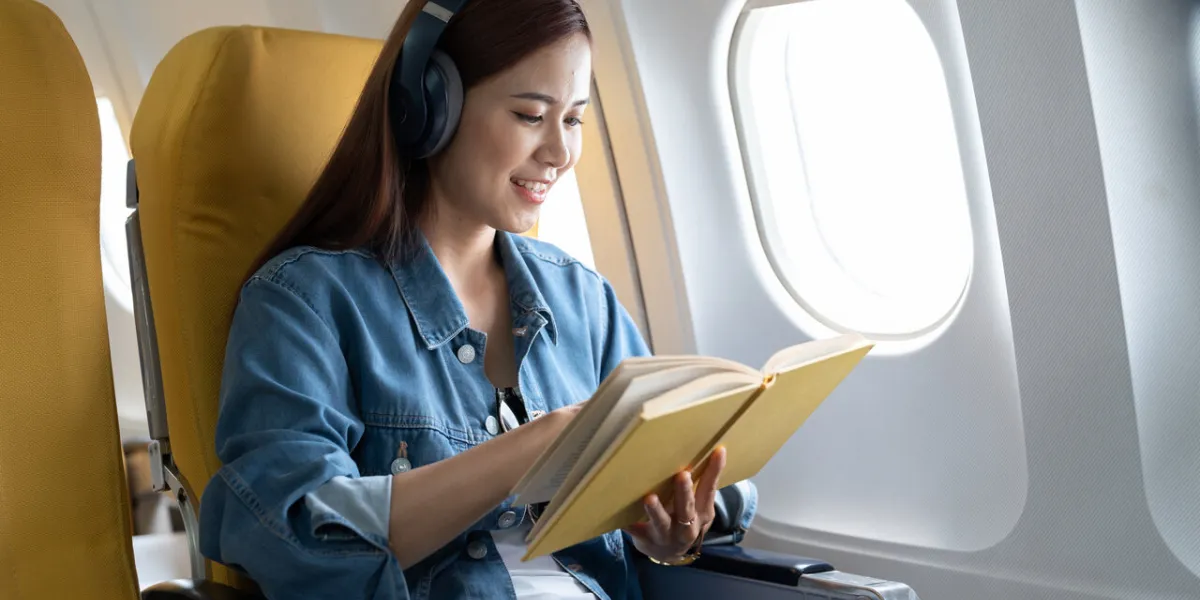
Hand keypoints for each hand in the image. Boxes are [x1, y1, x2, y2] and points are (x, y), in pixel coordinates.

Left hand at [623, 446, 726, 563]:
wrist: (669, 556)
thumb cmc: (685, 521)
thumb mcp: (698, 508)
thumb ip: (699, 487)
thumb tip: (702, 452)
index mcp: (701, 513)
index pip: (709, 490)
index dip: (714, 472)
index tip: (718, 451)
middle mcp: (686, 527)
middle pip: (686, 509)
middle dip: (684, 493)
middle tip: (683, 475)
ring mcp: (665, 535)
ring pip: (661, 523)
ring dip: (656, 511)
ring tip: (650, 498)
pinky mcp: (646, 540)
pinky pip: (635, 530)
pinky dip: (628, 523)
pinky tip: (619, 516)